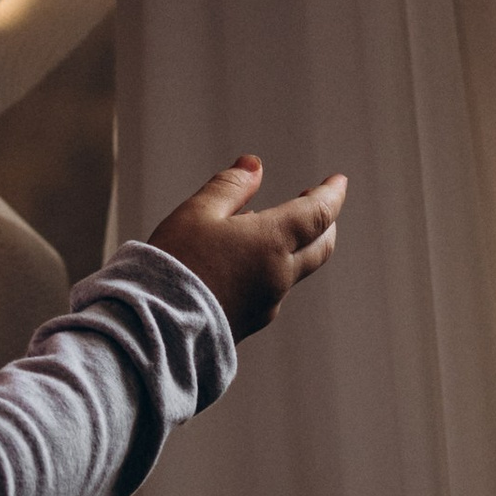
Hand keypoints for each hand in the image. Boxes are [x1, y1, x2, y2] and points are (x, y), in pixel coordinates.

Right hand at [148, 152, 347, 338]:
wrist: (156, 329)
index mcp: (272, 243)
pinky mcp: (250, 323)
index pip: (319, 214)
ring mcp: (267, 303)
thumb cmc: (176, 264)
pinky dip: (272, 266)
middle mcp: (279, 276)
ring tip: (268, 223)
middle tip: (318, 202)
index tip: (339, 181)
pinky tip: (246, 259)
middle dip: (324, 222)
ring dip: (295, 244)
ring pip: (295, 269)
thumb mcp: (198, 213)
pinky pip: (272, 289)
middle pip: (320, 246)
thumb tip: (254, 166)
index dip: (331, 195)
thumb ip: (230, 187)